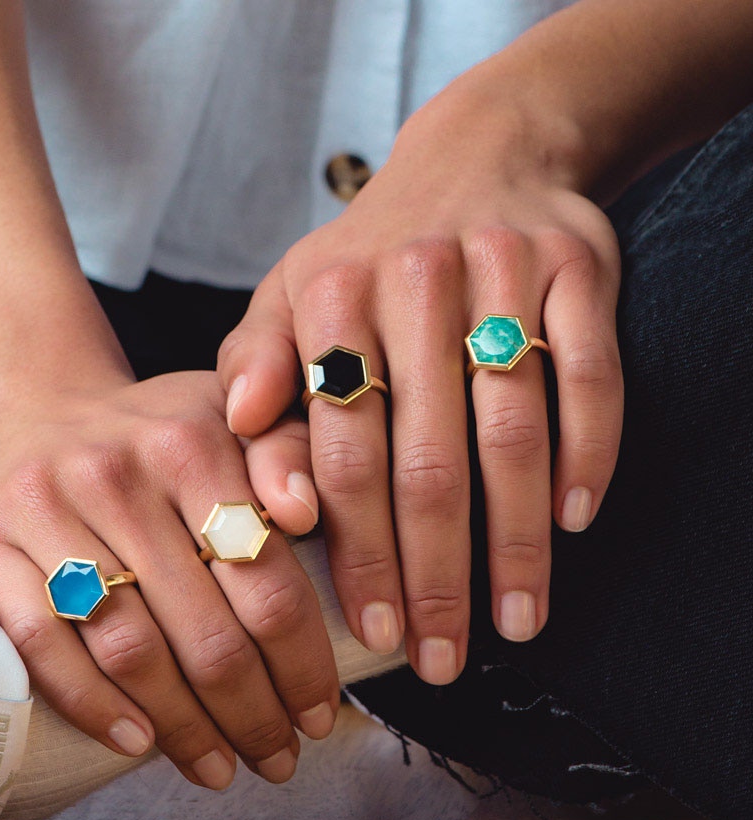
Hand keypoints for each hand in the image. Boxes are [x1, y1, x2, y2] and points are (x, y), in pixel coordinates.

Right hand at [0, 370, 338, 788]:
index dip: (302, 665)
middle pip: (204, 631)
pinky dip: (94, 706)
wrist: (32, 409)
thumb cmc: (150, 434)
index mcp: (191, 443)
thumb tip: (306, 513)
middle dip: (253, 714)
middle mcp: (115, 474)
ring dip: (183, 726)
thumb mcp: (230, 415)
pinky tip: (138, 742)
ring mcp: (42, 508)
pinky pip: (45, 645)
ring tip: (218, 766)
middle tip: (278, 758)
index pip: (266, 582)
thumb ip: (287, 451)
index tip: (319, 715)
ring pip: (129, 649)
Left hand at [218, 88, 623, 683]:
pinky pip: (589, 378)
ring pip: (513, 435)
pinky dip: (587, 455)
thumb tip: (239, 429)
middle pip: (428, 463)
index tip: (373, 633)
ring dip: (516, 543)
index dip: (359, 554)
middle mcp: (414, 287)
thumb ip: (257, 362)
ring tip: (517, 622)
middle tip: (444, 658)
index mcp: (331, 303)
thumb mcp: (293, 295)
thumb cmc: (371, 253)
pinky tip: (572, 523)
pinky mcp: (579, 268)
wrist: (479, 152)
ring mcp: (503, 274)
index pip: (340, 456)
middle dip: (436, 576)